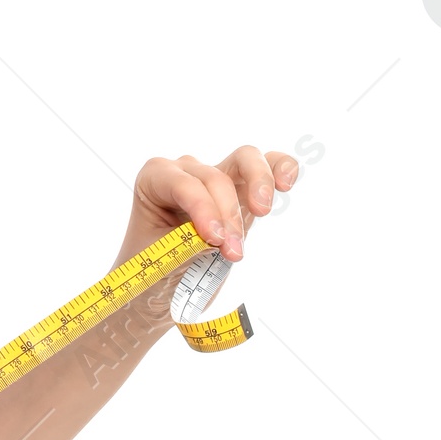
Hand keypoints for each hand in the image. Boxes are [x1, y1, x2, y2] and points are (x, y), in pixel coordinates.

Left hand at [122, 145, 298, 264]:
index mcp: (154, 179)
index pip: (182, 183)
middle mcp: (185, 170)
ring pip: (245, 158)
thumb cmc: (154, 268)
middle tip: (234, 251)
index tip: (214, 239)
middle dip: (227, 214)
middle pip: (215, 177)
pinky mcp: (243, 189)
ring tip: (262, 212)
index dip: (202, 208)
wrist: (163, 281)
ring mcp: (217, 174)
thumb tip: (221, 236)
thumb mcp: (159, 260)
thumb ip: (187, 244)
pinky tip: (286, 183)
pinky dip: (280, 168)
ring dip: (258, 183)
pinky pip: (269, 164)